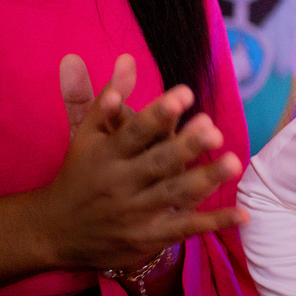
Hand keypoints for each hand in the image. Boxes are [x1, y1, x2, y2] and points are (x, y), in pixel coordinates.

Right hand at [40, 55, 245, 272]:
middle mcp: (121, 182)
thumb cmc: (80, 173)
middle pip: (158, 162)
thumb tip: (127, 59)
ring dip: (205, 179)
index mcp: (107, 154)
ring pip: (174, 194)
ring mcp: (136, 212)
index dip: (159, 113)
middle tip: (214, 128)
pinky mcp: (148, 237)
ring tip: (234, 161)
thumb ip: (110, 97)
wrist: (53, 232)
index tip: (185, 92)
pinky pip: (185, 228)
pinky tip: (242, 215)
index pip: (135, 131)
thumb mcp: (88, 135)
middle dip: (186, 146)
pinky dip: (213, 222)